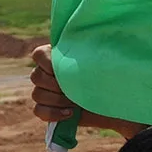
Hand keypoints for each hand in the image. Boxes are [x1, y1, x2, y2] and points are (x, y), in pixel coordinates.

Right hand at [30, 46, 144, 136]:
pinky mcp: (49, 109)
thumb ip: (87, 52)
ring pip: (37, 94)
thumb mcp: (101, 62)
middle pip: (36, 77)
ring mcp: (47, 92)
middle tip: (76, 89)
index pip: (38, 55)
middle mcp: (48, 73)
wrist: (115, 103)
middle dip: (56, 85)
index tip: (66, 69)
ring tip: (77, 103)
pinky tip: (70, 113)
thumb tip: (87, 38)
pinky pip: (39, 111)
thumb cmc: (110, 78)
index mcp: (57, 57)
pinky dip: (52, 113)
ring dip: (57, 100)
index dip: (48, 63)